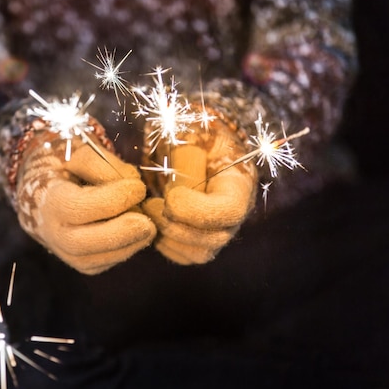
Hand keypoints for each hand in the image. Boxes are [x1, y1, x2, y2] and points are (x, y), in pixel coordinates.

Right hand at [15, 117, 156, 273]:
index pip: (77, 207)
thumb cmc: (69, 170)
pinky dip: (126, 251)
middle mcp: (52, 232)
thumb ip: (103, 163)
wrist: (51, 195)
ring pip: (94, 260)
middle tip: (148, 222)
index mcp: (49, 200)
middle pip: (81, 243)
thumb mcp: (80, 155)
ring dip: (127, 245)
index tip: (139, 188)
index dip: (111, 199)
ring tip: (149, 227)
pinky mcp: (83, 265)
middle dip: (119, 234)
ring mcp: (66, 253)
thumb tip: (132, 181)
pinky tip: (138, 234)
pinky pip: (105, 263)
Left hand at [142, 117, 256, 264]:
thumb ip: (185, 156)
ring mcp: (219, 229)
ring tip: (149, 211)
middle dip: (176, 225)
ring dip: (167, 236)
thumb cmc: (190, 134)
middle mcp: (235, 212)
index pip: (230, 210)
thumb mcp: (190, 132)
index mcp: (239, 182)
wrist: (190, 145)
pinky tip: (150, 221)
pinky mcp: (200, 239)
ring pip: (198, 252)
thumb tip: (178, 186)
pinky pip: (184, 255)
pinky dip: (163, 243)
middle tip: (150, 205)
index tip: (170, 196)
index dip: (197, 210)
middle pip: (215, 238)